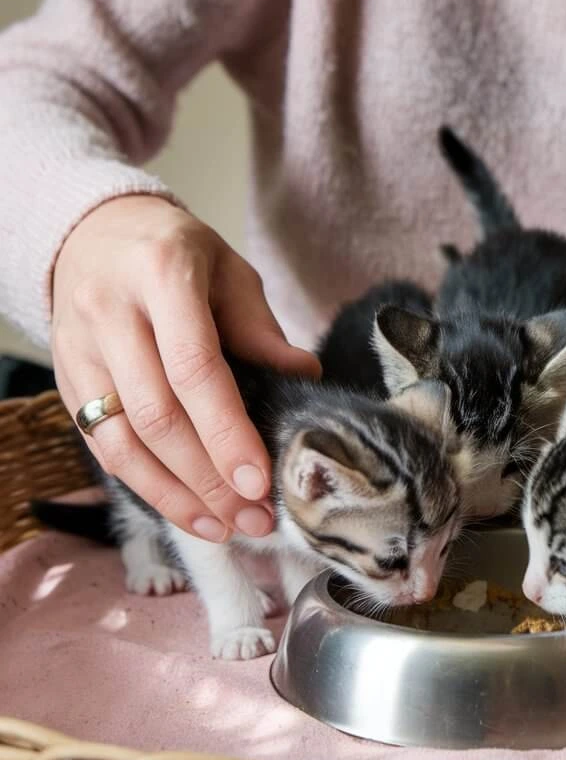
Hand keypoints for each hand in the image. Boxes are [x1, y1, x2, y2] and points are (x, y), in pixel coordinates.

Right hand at [52, 196, 320, 540]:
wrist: (95, 233)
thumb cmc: (177, 254)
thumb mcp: (229, 272)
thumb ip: (261, 329)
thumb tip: (305, 377)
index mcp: (162, 275)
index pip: (194, 367)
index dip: (226, 430)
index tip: (258, 480)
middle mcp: (111, 313)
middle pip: (158, 414)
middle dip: (209, 477)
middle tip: (256, 515)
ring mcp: (79, 350)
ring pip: (123, 441)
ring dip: (177, 495)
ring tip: (226, 526)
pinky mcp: (66, 381)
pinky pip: (103, 445)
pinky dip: (146, 486)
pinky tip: (187, 510)